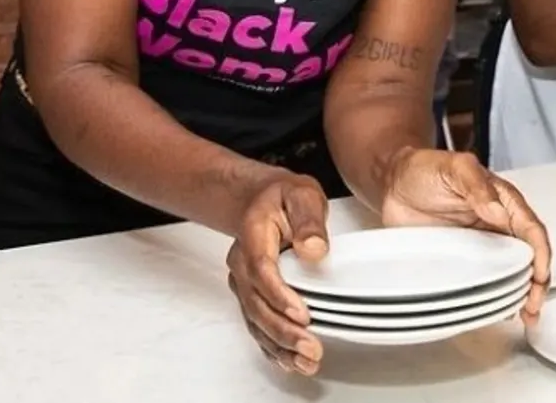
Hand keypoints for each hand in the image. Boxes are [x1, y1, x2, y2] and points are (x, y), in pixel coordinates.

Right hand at [226, 173, 327, 376]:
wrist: (260, 200)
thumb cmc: (282, 197)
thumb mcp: (302, 195)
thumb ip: (309, 220)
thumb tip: (314, 248)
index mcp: (253, 235)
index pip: (262, 270)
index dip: (280, 296)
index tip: (302, 314)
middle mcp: (241, 263)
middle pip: (257, 303)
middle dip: (283, 330)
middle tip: (311, 346)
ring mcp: (243, 282)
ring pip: (256, 320)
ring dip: (279, 344)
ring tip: (306, 360)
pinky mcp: (250, 295)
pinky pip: (257, 324)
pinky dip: (272, 346)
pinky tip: (289, 360)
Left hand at [381, 148, 550, 322]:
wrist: (393, 183)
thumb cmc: (425, 169)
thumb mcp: (455, 168)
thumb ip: (477, 185)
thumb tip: (499, 211)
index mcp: (503, 201)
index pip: (531, 229)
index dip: (541, 253)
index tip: (540, 275)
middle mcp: (497, 225)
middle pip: (528, 256)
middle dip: (537, 282)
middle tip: (533, 306)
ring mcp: (480, 245)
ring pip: (510, 271)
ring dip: (521, 293)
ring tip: (525, 316)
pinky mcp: (462, 260)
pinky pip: (484, 281)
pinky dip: (495, 296)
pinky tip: (499, 310)